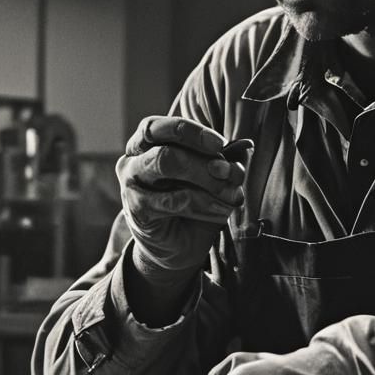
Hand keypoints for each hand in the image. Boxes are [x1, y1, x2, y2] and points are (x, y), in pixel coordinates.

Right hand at [116, 116, 248, 276]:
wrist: (178, 247)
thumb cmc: (192, 203)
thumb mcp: (211, 177)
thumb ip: (223, 160)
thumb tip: (244, 147)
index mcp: (146, 144)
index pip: (159, 127)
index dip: (190, 132)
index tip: (221, 144)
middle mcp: (132, 160)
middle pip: (165, 148)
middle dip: (203, 160)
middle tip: (229, 173)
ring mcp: (130, 185)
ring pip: (167, 165)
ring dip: (208, 181)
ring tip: (232, 195)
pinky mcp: (137, 210)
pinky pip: (174, 200)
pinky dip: (204, 204)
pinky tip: (221, 211)